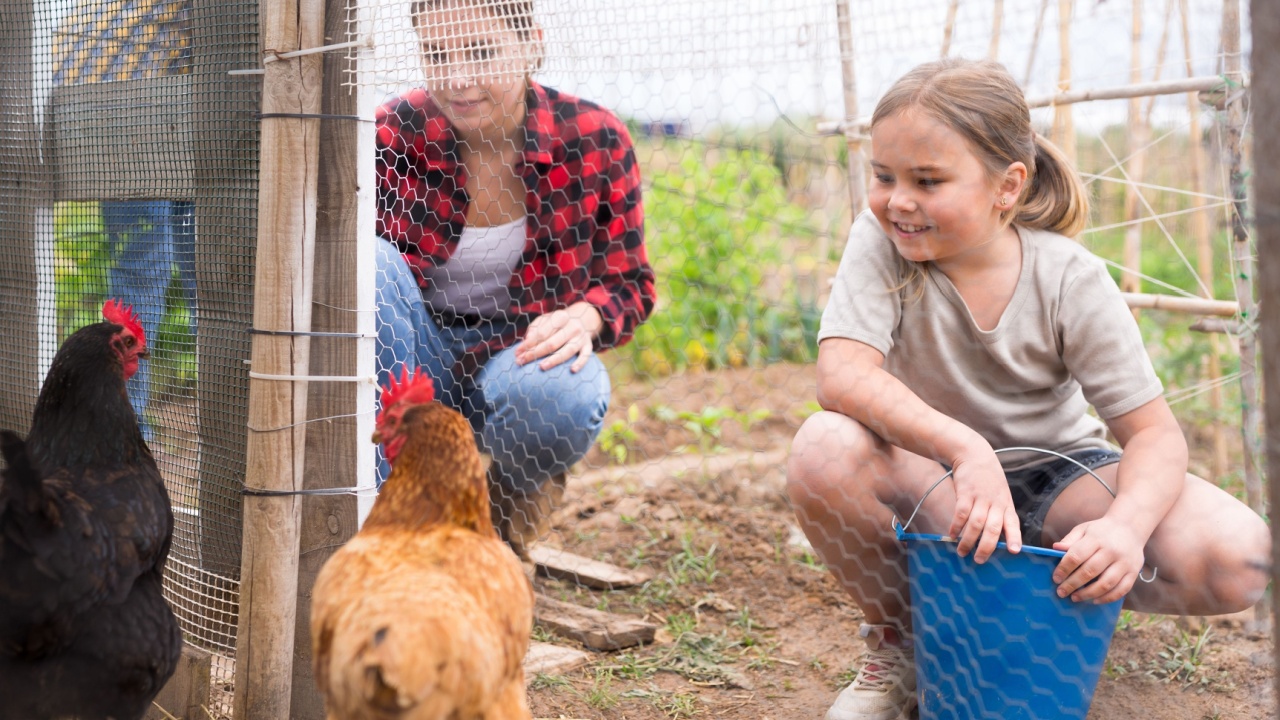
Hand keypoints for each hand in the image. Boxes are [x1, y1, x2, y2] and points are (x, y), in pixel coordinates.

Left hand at [515, 302, 602, 372]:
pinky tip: (572, 370)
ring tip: (541, 367)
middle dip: (535, 353)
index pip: (541, 333)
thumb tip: (526, 341)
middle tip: (521, 362)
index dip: (528, 344)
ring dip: (554, 360)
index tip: (517, 353)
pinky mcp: (588, 346)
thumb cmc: (558, 322)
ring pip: (567, 351)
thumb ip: (535, 328)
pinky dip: (580, 363)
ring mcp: (581, 337)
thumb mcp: (547, 319)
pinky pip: (586, 356)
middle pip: (552, 343)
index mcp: (560, 317)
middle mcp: (572, 326)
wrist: (583, 319)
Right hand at [948, 448, 1021, 562]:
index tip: (1014, 551)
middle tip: (979, 560)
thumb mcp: (1000, 495)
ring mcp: (981, 497)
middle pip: (993, 528)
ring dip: (968, 540)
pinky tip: (952, 535)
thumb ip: (999, 514)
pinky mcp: (965, 492)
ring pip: (976, 524)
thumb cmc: (989, 479)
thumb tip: (994, 539)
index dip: (1014, 537)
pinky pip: (961, 513)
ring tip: (962, 552)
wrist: (974, 454)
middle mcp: (995, 502)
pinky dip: (956, 526)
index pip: (1013, 523)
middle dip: (986, 547)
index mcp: (1006, 504)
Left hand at [1051, 517, 1145, 603]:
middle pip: (1090, 572)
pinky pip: (1121, 590)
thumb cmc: (1101, 530)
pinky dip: (1107, 598)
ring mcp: (1125, 563)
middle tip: (1061, 592)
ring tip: (1075, 598)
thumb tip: (1054, 548)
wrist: (1130, 527)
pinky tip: (1094, 600)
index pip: (1077, 556)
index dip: (1064, 569)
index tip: (1055, 578)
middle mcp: (1112, 551)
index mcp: (1096, 539)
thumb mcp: (1084, 529)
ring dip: (1088, 594)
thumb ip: (1070, 540)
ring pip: (1106, 584)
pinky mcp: (1134, 572)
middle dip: (1072, 584)